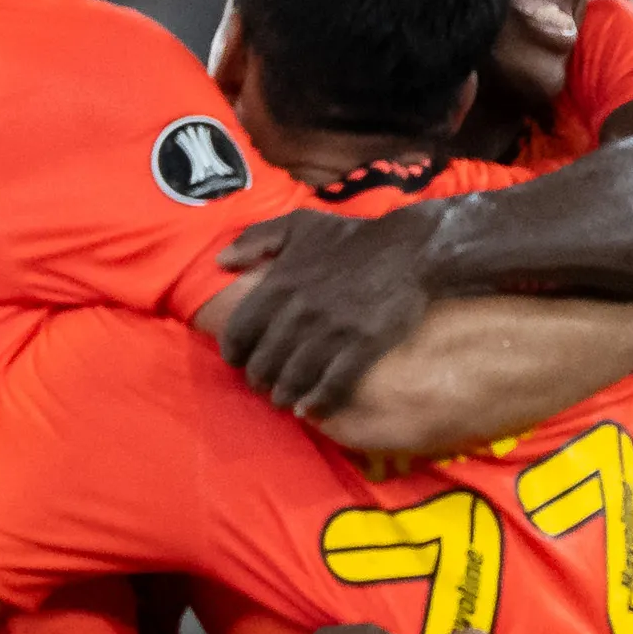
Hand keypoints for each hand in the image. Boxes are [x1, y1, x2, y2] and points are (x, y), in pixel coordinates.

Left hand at [217, 207, 440, 414]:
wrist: (411, 249)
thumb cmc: (353, 237)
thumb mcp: (299, 223)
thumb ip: (256, 238)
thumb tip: (221, 261)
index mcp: (280, 284)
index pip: (240, 331)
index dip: (234, 352)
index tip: (237, 361)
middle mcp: (300, 312)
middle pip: (264, 361)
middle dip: (259, 378)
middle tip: (262, 385)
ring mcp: (332, 331)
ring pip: (294, 377)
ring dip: (284, 394)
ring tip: (284, 400)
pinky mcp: (363, 346)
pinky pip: (333, 384)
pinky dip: (318, 402)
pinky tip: (311, 410)